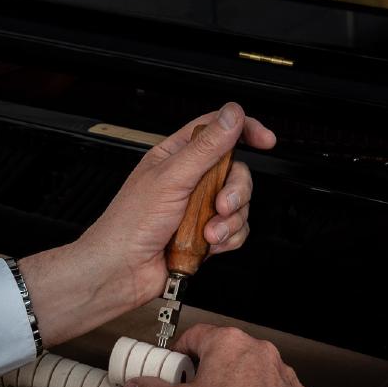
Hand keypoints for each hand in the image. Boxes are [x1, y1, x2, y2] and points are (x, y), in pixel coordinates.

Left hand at [19, 104, 275, 346]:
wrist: (123, 271)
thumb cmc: (130, 224)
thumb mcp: (171, 177)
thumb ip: (206, 146)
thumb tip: (231, 115)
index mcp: (175, 157)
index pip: (216, 131)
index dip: (243, 130)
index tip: (265, 140)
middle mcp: (188, 180)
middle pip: (235, 171)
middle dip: (236, 191)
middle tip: (221, 204)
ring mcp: (198, 209)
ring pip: (239, 204)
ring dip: (228, 221)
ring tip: (207, 231)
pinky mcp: (205, 235)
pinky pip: (235, 231)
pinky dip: (227, 239)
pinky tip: (208, 244)